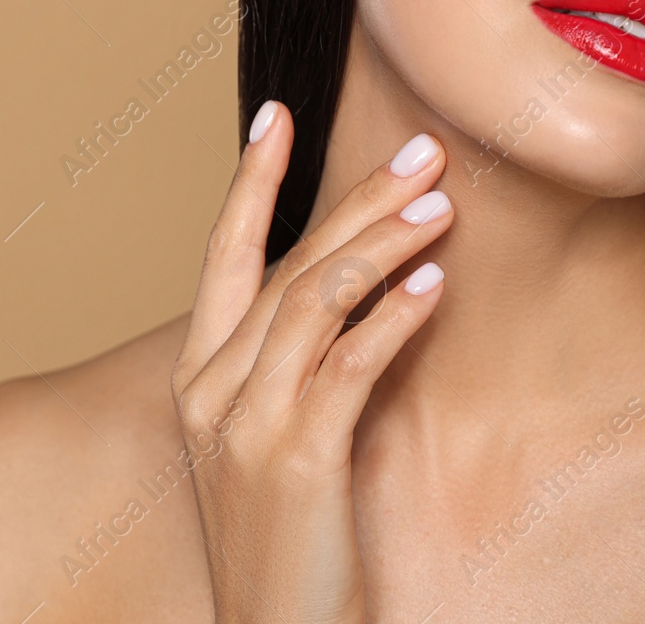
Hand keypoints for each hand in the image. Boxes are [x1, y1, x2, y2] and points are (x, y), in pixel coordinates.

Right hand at [172, 101, 452, 623]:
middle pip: (288, 263)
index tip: (276, 115)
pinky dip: (394, 318)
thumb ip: (307, 357)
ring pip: (316, 300)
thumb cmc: (290, 531)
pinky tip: (434, 286)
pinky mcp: (294, 457)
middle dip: (357, 198)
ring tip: (442, 207)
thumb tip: (370, 277)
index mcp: (202, 375)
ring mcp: (246, 423)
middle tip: (423, 151)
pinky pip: (349, 365)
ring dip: (384, 245)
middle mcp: (211, 388)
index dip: (251, 181)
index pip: (223, 254)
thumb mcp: (281, 431)